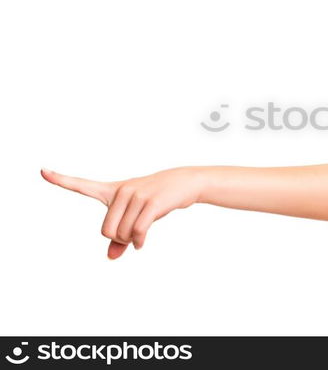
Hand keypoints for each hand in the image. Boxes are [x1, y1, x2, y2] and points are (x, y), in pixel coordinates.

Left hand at [40, 166, 201, 259]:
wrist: (185, 182)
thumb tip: (110, 257)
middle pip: (106, 231)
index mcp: (112, 191)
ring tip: (142, 232)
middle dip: (119, 239)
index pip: (82, 185)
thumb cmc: (157, 199)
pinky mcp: (151, 203)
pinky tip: (141, 243)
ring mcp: (136, 195)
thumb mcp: (136, 215)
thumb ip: (119, 237)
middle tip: (133, 234)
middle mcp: (121, 191)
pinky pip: (137, 232)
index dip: (60, 179)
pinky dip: (139, 242)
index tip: (42, 171)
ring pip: (123, 233)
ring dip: (132, 241)